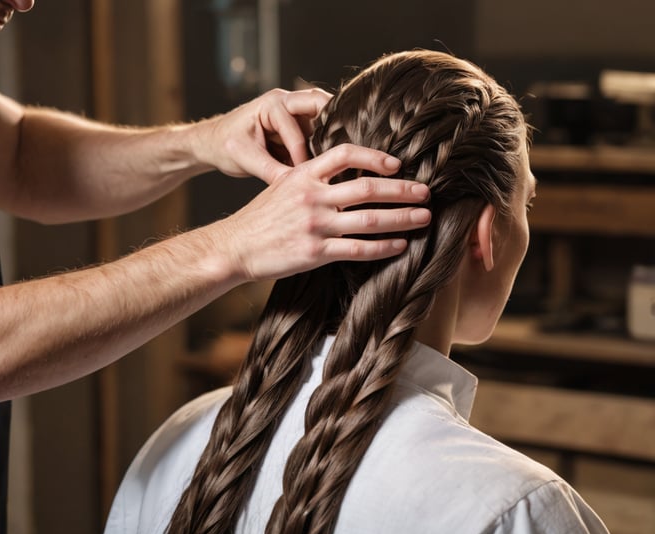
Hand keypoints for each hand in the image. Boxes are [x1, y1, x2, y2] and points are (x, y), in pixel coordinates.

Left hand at [195, 88, 331, 182]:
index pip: (295, 126)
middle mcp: (285, 102)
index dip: (301, 152)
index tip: (304, 173)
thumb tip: (294, 187)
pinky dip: (318, 148)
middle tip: (338, 153)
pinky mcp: (295, 127)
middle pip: (319, 104)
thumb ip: (270, 171)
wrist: (211, 144)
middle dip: (330, 126)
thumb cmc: (222, 145)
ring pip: (321, 120)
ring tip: (331, 164)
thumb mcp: (244, 159)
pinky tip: (322, 167)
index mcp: (271, 104)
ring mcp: (292, 113)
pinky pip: (314, 134)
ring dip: (326, 139)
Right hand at [213, 144, 431, 280]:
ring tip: (424, 218)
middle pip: (367, 187)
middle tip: (426, 192)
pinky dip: (383, 247)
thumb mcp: (281, 185)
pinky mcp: (315, 252)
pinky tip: (401, 245)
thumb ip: (311, 177)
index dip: (375, 156)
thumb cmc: (260, 217)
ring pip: (369, 219)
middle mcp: (311, 196)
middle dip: (402, 190)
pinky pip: (358, 249)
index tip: (398, 164)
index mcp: (303, 175)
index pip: (345, 154)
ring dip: (402, 218)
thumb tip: (345, 174)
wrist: (234, 246)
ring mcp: (314, 225)